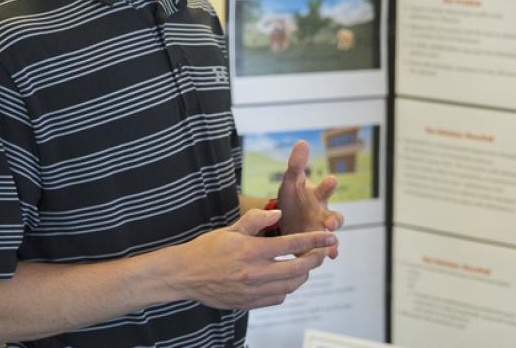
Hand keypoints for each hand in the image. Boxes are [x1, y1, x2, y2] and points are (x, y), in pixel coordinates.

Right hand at [163, 209, 335, 309]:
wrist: (185, 275)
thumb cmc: (208, 248)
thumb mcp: (232, 228)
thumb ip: (256, 219)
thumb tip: (279, 213)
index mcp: (251, 251)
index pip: (292, 244)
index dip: (315, 240)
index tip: (330, 236)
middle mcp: (254, 273)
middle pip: (298, 268)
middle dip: (315, 259)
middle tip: (322, 251)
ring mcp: (252, 291)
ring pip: (291, 285)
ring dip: (303, 274)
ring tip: (306, 264)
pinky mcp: (248, 303)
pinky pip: (278, 298)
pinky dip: (288, 288)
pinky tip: (287, 278)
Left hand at [276, 141, 343, 257]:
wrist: (284, 220)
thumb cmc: (292, 197)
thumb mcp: (290, 181)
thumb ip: (296, 164)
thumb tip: (302, 142)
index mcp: (317, 196)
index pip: (325, 189)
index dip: (328, 185)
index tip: (331, 179)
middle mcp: (322, 214)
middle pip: (335, 217)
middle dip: (334, 220)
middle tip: (331, 223)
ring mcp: (319, 232)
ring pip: (330, 238)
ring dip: (331, 243)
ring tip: (331, 250)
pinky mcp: (313, 246)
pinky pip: (321, 253)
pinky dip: (322, 257)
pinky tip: (324, 261)